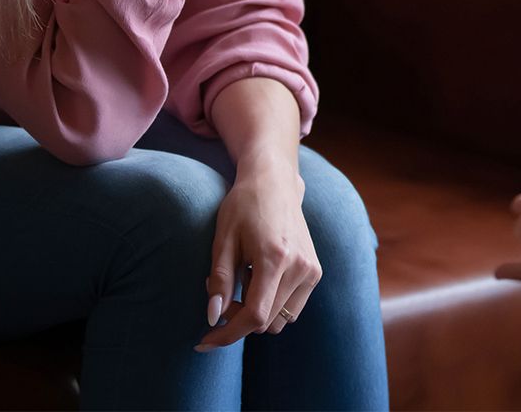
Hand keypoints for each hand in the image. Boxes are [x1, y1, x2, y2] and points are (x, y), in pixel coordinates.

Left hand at [195, 160, 321, 349]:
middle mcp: (300, 267)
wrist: (275, 181)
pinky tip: (262, 276)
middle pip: (266, 322)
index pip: (254, 316)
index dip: (228, 334)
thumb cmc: (244, 204)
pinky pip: (293, 307)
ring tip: (246, 278)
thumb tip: (213, 318)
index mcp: (275, 258)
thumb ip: (220, 280)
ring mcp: (311, 269)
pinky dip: (273, 303)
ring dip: (258, 312)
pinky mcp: (315, 270)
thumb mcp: (223, 239)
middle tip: (223, 290)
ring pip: (281, 320)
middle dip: (238, 317)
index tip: (205, 340)